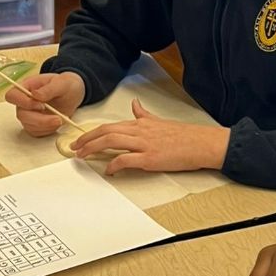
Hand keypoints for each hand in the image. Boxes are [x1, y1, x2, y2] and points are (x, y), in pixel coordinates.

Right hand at [6, 72, 85, 135]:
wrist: (72, 94)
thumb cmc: (65, 84)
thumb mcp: (62, 82)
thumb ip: (49, 89)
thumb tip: (36, 95)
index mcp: (25, 87)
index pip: (12, 96)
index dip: (23, 102)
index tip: (41, 105)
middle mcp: (23, 102)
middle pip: (21, 115)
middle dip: (40, 119)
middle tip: (57, 118)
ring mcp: (28, 115)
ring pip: (29, 126)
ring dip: (46, 125)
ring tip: (61, 119)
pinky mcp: (35, 125)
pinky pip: (36, 132)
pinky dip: (48, 130)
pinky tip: (57, 123)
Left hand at [68, 98, 229, 175]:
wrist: (201, 143)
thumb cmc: (184, 135)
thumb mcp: (160, 120)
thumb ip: (144, 114)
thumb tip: (135, 104)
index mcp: (141, 123)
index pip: (110, 125)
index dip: (92, 132)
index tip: (81, 139)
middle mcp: (140, 131)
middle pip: (106, 132)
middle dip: (86, 140)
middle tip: (74, 148)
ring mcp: (144, 144)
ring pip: (111, 142)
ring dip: (93, 149)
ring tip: (82, 156)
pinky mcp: (150, 158)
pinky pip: (126, 160)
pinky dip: (114, 165)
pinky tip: (108, 170)